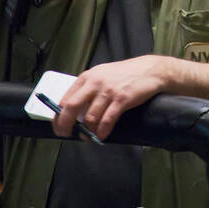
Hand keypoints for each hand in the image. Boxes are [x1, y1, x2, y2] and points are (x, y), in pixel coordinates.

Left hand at [52, 55, 169, 141]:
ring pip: (90, 117)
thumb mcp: (102, 75)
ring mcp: (108, 91)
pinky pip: (107, 120)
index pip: (65, 99)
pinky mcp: (122, 99)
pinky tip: (101, 136)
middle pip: (72, 108)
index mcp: (87, 77)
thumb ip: (88, 89)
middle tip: (66, 134)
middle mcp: (95, 83)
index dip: (58, 116)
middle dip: (66, 125)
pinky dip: (102, 131)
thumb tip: (76, 110)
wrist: (150, 70)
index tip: (58, 126)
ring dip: (87, 131)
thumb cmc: (126, 74)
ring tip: (88, 137)